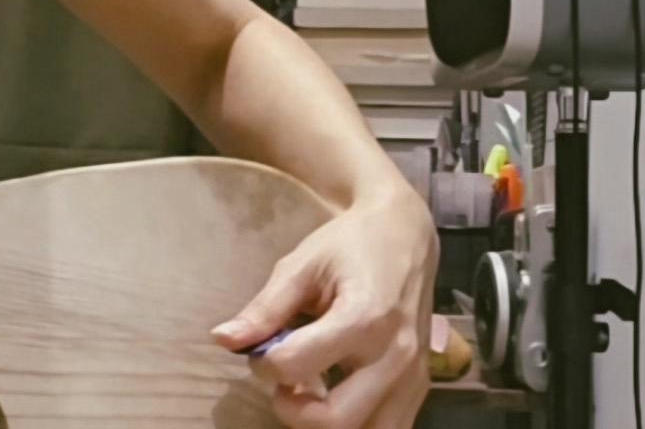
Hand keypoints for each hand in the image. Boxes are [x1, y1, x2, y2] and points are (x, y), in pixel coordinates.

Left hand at [209, 186, 437, 428]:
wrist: (404, 234)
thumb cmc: (348, 244)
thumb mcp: (301, 265)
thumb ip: (265, 308)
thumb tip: (222, 340)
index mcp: (362, 317)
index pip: (297, 365)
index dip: (263, 364)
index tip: (258, 351)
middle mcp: (393, 355)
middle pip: (336, 420)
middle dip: (293, 410)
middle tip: (281, 383)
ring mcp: (413, 377)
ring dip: (326, 425)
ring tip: (309, 393)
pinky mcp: (422, 388)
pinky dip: (356, 425)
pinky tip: (337, 397)